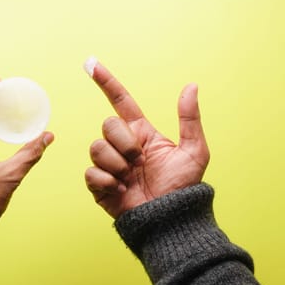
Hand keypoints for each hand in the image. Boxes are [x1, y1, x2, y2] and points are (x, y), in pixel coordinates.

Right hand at [84, 60, 208, 218]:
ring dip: (116, 164)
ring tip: (130, 179)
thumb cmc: (183, 187)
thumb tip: (191, 86)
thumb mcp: (194, 151)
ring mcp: (109, 164)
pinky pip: (91, 172)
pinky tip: (121, 191)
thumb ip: (189, 119)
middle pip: (108, 125)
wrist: (169, 219)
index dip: (106, 82)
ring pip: (96, 147)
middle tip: (139, 161)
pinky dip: (107, 182)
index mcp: (142, 134)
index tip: (91, 64)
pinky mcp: (99, 184)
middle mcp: (123, 145)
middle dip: (124, 142)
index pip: (121, 101)